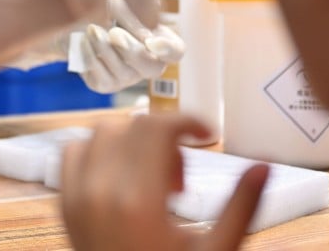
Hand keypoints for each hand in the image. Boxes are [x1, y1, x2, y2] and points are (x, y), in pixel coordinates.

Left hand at [61, 114, 268, 250]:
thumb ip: (241, 207)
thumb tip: (265, 166)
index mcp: (139, 201)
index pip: (157, 128)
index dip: (187, 121)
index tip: (206, 135)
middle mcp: (100, 192)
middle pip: (133, 126)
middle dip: (165, 137)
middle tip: (182, 179)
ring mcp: (76, 197)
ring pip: (102, 133)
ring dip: (132, 141)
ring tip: (153, 181)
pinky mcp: (64, 205)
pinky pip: (74, 153)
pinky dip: (97, 151)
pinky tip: (121, 177)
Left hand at [76, 0, 184, 93]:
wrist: (78, 25)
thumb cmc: (107, 12)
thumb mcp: (122, 4)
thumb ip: (133, 6)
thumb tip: (143, 7)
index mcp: (160, 41)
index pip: (176, 51)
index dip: (167, 49)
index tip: (152, 41)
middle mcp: (149, 64)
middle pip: (151, 67)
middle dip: (131, 50)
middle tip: (114, 32)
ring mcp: (128, 77)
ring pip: (122, 71)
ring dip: (105, 47)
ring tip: (92, 29)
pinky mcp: (106, 84)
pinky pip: (101, 75)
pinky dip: (91, 55)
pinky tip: (85, 40)